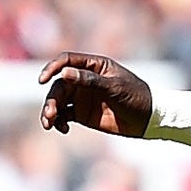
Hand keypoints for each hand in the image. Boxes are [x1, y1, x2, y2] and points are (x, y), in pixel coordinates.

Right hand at [38, 52, 153, 136]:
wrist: (147, 119)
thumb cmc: (135, 96)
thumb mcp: (114, 87)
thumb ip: (89, 80)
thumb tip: (64, 73)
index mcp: (93, 66)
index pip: (66, 61)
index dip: (52, 68)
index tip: (43, 80)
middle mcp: (84, 79)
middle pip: (59, 85)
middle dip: (52, 99)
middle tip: (50, 114)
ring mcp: (82, 97)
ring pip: (57, 101)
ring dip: (50, 111)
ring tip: (50, 124)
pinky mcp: (81, 113)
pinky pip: (62, 116)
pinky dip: (58, 122)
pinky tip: (63, 129)